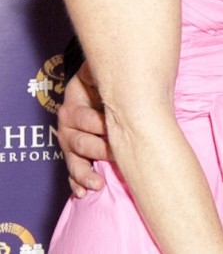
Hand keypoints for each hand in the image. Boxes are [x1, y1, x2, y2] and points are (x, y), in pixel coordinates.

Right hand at [57, 63, 111, 196]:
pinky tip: (82, 193)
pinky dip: (77, 184)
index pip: (86, 119)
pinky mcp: (74, 156)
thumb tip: (97, 66)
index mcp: (73, 106)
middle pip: (81, 142)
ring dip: (85, 174)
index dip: (102, 124)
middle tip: (118, 155)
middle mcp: (67, 126)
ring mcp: (69, 143)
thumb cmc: (100, 83)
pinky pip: (72, 174)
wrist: (95, 90)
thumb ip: (95, 70)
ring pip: (75, 161)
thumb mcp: (95, 73)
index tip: (117, 128)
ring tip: (97, 184)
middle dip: (100, 150)